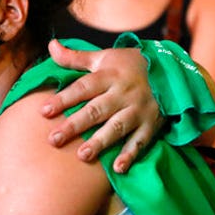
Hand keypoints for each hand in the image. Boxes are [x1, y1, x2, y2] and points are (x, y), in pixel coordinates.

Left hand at [42, 40, 163, 173]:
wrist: (171, 69)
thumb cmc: (130, 64)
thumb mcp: (104, 57)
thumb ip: (75, 57)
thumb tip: (51, 45)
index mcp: (110, 75)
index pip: (83, 88)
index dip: (63, 99)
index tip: (43, 111)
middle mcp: (123, 93)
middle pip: (96, 110)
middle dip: (75, 125)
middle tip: (54, 139)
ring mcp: (138, 110)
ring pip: (117, 127)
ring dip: (101, 141)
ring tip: (83, 155)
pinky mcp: (151, 124)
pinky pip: (140, 141)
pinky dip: (130, 154)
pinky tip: (118, 168)